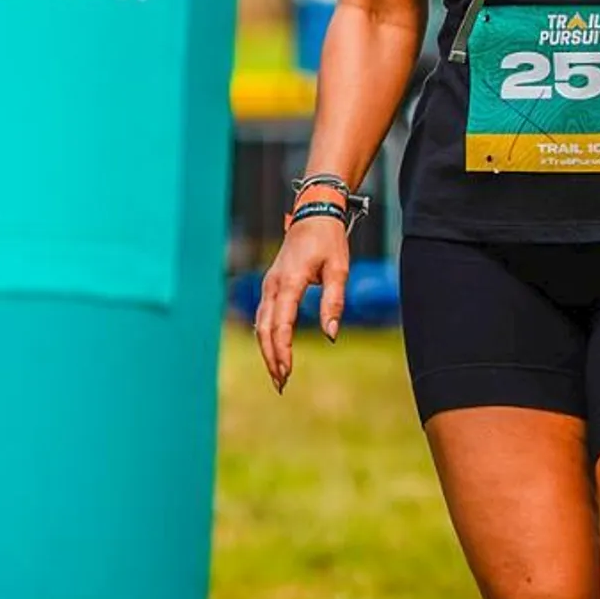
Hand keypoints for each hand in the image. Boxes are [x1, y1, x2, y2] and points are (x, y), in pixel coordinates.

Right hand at [254, 216, 350, 393]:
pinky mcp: (271, 285)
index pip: (281, 324)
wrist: (313, 214)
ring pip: (260, 324)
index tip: (288, 371)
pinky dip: (266, 337)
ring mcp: (269, 284)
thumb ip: (333, 302)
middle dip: (271, 358)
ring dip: (267, 351)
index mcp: (289, 281)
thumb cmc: (329, 241)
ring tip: (278, 375)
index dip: (283, 350)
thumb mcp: (339, 269)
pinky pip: (263, 316)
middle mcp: (273, 285)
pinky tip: (274, 352)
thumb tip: (331, 335)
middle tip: (281, 384)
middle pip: (264, 329)